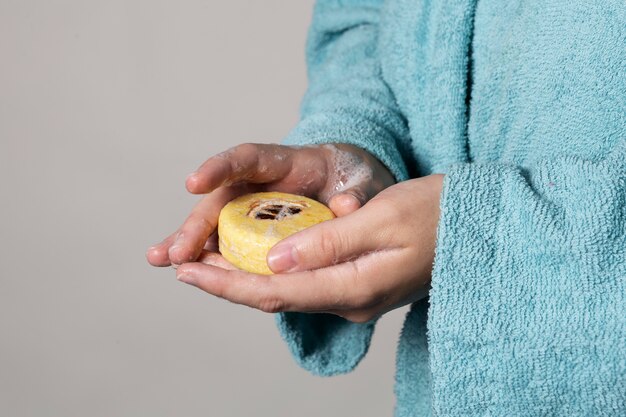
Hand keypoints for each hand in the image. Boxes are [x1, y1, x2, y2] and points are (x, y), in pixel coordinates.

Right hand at [146, 142, 394, 266]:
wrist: (356, 187)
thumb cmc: (355, 179)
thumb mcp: (365, 180)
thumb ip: (359, 192)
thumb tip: (346, 206)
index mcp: (287, 162)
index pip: (248, 158)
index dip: (221, 168)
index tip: (194, 183)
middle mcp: (261, 183)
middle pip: (222, 198)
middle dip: (198, 223)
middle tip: (178, 251)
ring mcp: (255, 206)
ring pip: (216, 222)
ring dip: (188, 241)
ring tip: (160, 260)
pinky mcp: (256, 229)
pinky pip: (228, 243)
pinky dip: (207, 257)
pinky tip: (185, 271)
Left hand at [174, 174, 443, 322]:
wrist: (478, 225)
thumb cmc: (438, 214)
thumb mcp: (383, 219)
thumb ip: (327, 242)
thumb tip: (274, 260)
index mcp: (353, 288)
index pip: (274, 291)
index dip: (225, 282)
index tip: (186, 269)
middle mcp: (349, 300)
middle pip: (274, 296)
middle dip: (225, 282)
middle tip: (182, 264)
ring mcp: (354, 296)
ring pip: (286, 291)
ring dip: (244, 277)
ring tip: (206, 261)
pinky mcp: (358, 284)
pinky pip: (304, 282)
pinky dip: (272, 271)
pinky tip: (255, 258)